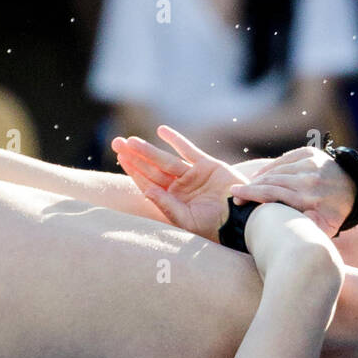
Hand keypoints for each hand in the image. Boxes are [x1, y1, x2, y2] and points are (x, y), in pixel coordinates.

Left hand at [111, 126, 247, 240]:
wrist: (241, 219)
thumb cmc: (213, 226)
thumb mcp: (186, 219)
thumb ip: (166, 205)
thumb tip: (146, 190)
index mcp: (172, 201)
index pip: (148, 183)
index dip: (134, 170)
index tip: (121, 158)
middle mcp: (180, 187)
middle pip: (152, 169)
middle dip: (135, 156)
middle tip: (116, 143)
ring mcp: (193, 176)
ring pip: (166, 159)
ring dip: (149, 149)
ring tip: (131, 140)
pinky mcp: (208, 166)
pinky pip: (188, 150)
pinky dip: (176, 140)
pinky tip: (161, 131)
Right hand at [228, 146, 357, 236]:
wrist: (354, 191)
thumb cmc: (333, 214)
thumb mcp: (324, 228)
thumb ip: (304, 228)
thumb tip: (283, 229)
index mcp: (310, 198)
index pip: (273, 193)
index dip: (252, 194)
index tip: (236, 197)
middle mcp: (309, 178)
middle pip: (271, 180)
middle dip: (250, 187)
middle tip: (235, 194)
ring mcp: (310, 163)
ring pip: (277, 169)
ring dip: (259, 177)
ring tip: (247, 186)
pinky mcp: (310, 153)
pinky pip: (285, 159)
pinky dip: (271, 166)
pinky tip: (261, 174)